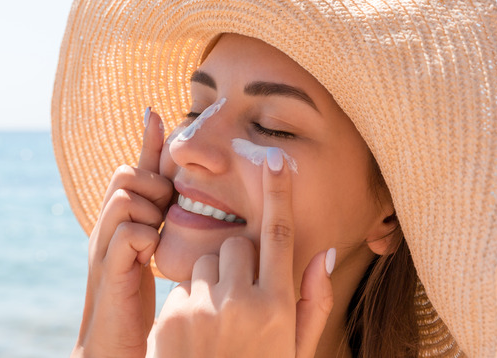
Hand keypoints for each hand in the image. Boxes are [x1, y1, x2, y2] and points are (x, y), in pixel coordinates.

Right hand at [72, 108, 172, 357]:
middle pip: (125, 174)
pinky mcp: (108, 270)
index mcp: (122, 221)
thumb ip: (163, 224)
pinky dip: (144, 237)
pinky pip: (127, 233)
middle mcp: (107, 227)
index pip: (134, 170)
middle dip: (151, 184)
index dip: (146, 142)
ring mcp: (104, 247)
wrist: (113, 347)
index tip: (157, 111)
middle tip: (165, 212)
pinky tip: (151, 256)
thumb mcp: (153, 255)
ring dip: (149, 209)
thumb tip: (180, 197)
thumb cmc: (137, 302)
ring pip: (124, 196)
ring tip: (158, 233)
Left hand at [153, 147, 334, 357]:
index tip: (274, 159)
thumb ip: (313, 302)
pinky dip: (190, 302)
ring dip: (212, 282)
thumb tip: (324, 252)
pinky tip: (195, 337)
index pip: (280, 236)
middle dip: (238, 261)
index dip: (278, 193)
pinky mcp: (171, 317)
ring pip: (206, 262)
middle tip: (239, 298)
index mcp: (278, 308)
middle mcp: (242, 303)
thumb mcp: (295, 349)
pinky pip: (182, 287)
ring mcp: (203, 309)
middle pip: (237, 245)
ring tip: (216, 324)